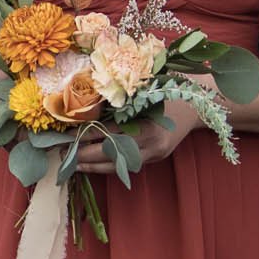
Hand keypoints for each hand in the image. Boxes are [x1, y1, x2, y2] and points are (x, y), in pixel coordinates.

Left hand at [72, 95, 203, 173]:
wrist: (195, 106)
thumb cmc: (168, 92)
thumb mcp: (144, 92)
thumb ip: (120, 102)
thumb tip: (87, 108)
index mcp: (147, 124)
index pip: (109, 132)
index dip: (87, 135)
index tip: (68, 137)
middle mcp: (151, 143)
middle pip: (111, 153)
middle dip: (85, 155)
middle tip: (63, 154)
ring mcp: (154, 154)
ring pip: (118, 165)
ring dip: (93, 166)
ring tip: (72, 165)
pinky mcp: (154, 159)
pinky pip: (127, 166)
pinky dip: (108, 166)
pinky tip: (91, 166)